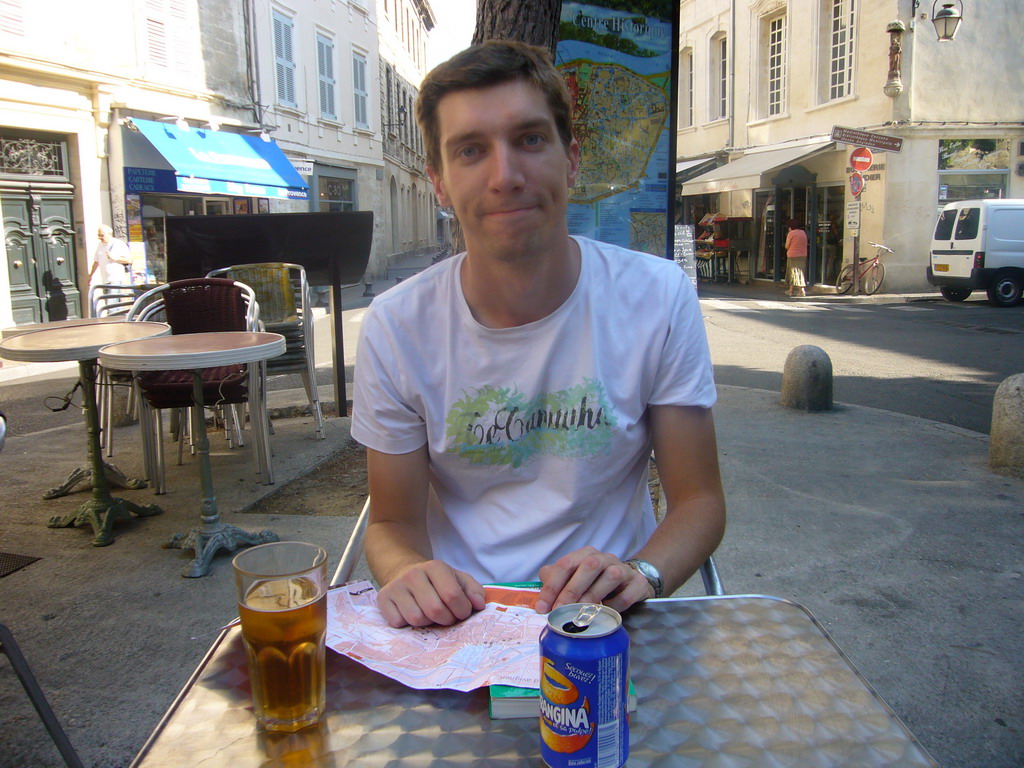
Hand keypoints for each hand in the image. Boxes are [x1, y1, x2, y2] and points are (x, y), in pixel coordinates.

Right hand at [377, 560, 485, 627]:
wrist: (405, 572)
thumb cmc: (437, 581)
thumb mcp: (458, 580)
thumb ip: (473, 591)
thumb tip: (478, 605)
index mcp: (435, 567)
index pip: (452, 595)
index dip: (462, 610)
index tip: (462, 612)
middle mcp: (413, 574)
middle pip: (435, 610)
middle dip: (446, 620)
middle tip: (447, 617)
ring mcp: (396, 586)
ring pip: (416, 619)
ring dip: (427, 623)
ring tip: (429, 615)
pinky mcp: (383, 599)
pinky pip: (398, 623)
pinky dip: (408, 625)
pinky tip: (411, 614)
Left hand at [535, 546, 653, 615]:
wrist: (631, 581)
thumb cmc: (597, 581)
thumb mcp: (575, 578)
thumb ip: (556, 580)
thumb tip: (540, 595)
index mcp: (585, 554)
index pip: (565, 564)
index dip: (552, 586)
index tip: (542, 608)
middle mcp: (604, 558)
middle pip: (588, 566)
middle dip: (571, 590)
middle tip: (560, 611)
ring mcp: (623, 568)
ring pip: (610, 576)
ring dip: (593, 596)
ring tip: (581, 613)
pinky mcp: (638, 583)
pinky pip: (626, 594)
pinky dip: (615, 606)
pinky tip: (606, 613)